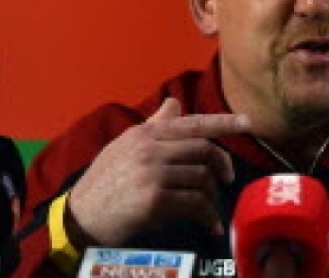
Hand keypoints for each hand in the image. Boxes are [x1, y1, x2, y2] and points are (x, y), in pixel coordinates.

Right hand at [65, 97, 249, 245]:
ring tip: (208, 207)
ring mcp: (152, 173)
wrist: (79, 218)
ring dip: (212, 195)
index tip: (249, 122)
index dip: (224, 122)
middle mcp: (150, 148)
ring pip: (203, 177)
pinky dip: (208, 216)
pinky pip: (196, 203)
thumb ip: (154, 126)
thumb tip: (175, 103)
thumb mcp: (125, 146)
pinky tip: (209, 225)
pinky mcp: (154, 200)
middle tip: (226, 179)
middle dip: (222, 165)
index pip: (193, 122)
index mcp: (145, 134)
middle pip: (204, 149)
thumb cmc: (105, 183)